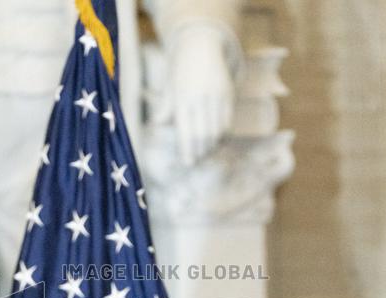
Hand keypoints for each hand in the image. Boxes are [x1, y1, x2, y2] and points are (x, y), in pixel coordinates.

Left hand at [169, 24, 234, 165]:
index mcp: (182, 98)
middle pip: (203, 135)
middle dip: (200, 151)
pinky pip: (227, 120)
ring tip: (206, 151)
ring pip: (217, 130)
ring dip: (212, 144)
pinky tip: (217, 139)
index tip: (188, 162)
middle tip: (197, 159)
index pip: (186, 131)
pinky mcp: (227, 93)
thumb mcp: (170, 86)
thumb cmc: (181, 70)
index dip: (187, 150)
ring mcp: (215, 96)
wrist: (201, 46)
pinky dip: (223, 133)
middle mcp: (199, 98)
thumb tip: (158, 123)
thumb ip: (166, 106)